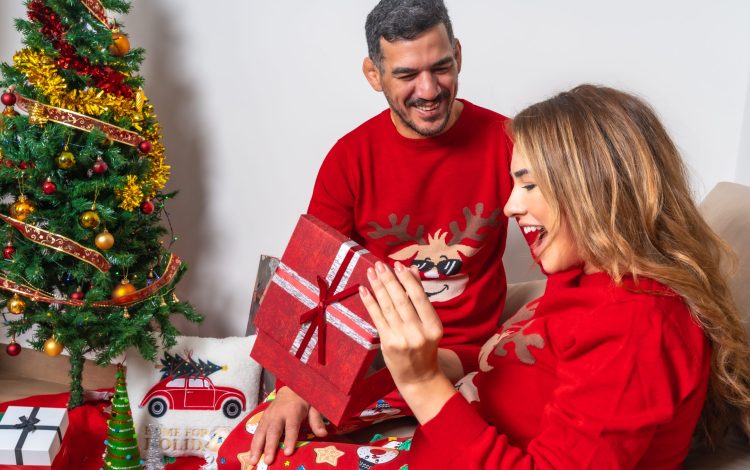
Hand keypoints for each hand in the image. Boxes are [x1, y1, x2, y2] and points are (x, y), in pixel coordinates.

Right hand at [249, 386, 327, 464]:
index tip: (288, 453)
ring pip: (261, 432)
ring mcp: (268, 416)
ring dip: (256, 447)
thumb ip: (316, 421)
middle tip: (268, 461)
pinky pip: (256, 432)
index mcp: (292, 411)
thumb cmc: (303, 400)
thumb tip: (323, 434)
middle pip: (273, 431)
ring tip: (253, 461)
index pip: (291, 427)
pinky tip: (250, 455)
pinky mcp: (262, 418)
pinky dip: (252, 444)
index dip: (290, 440)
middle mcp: (278, 414)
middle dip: (270, 446)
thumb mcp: (313, 407)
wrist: (289, 388)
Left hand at [359, 261, 455, 421]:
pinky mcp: (388, 343)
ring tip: (371, 272)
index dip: (407, 280)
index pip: (419, 297)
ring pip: (388, 307)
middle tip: (380, 265)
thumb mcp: (429, 325)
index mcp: (434, 326)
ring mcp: (403, 338)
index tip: (398, 266)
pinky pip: (377, 318)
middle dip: (389, 280)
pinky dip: (370, 302)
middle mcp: (419, 332)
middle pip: (401, 300)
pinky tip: (364, 290)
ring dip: (378, 287)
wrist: (419, 377)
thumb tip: (413, 271)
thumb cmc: (424, 348)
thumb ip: (420, 299)